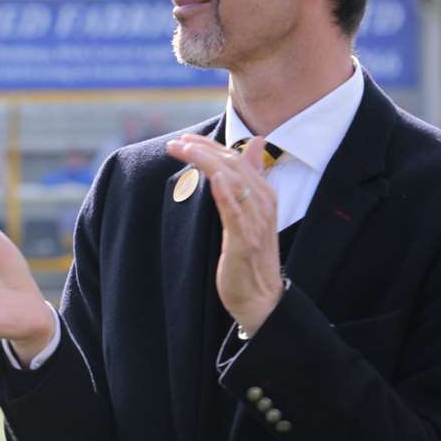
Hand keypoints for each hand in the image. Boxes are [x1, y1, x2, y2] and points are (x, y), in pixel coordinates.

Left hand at [166, 134, 282, 333]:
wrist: (262, 299)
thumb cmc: (252, 258)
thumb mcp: (253, 214)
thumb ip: (251, 179)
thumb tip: (256, 143)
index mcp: (265, 196)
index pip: (237, 159)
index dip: (211, 146)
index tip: (184, 140)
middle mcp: (263, 205)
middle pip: (233, 166)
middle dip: (203, 150)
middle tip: (175, 143)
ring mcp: (255, 223)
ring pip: (233, 182)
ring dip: (207, 162)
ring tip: (183, 150)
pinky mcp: (244, 242)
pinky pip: (235, 213)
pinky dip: (225, 193)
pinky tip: (212, 178)